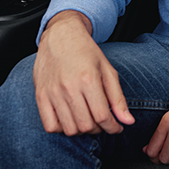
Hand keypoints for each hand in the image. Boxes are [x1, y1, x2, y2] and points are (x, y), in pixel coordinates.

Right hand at [33, 10, 134, 135]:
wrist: (60, 37)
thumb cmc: (86, 52)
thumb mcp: (108, 70)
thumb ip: (118, 98)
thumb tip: (128, 121)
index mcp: (89, 80)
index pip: (102, 116)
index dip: (113, 127)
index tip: (117, 128)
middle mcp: (69, 88)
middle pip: (86, 125)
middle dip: (99, 129)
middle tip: (103, 123)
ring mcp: (52, 93)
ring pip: (69, 129)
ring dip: (82, 131)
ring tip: (88, 120)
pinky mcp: (40, 96)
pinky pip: (50, 126)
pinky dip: (62, 129)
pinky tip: (71, 119)